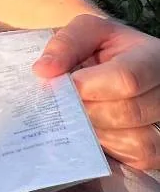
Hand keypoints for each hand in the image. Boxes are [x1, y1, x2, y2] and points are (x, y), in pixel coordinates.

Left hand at [33, 13, 159, 170]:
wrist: (111, 67)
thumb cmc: (100, 49)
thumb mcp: (86, 32)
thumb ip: (66, 44)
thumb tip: (43, 71)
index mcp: (152, 57)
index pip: (127, 78)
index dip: (89, 87)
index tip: (65, 85)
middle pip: (128, 112)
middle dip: (86, 111)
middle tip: (64, 105)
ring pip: (135, 141)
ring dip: (95, 133)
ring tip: (79, 117)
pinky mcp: (154, 149)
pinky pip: (136, 158)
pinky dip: (107, 149)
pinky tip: (91, 134)